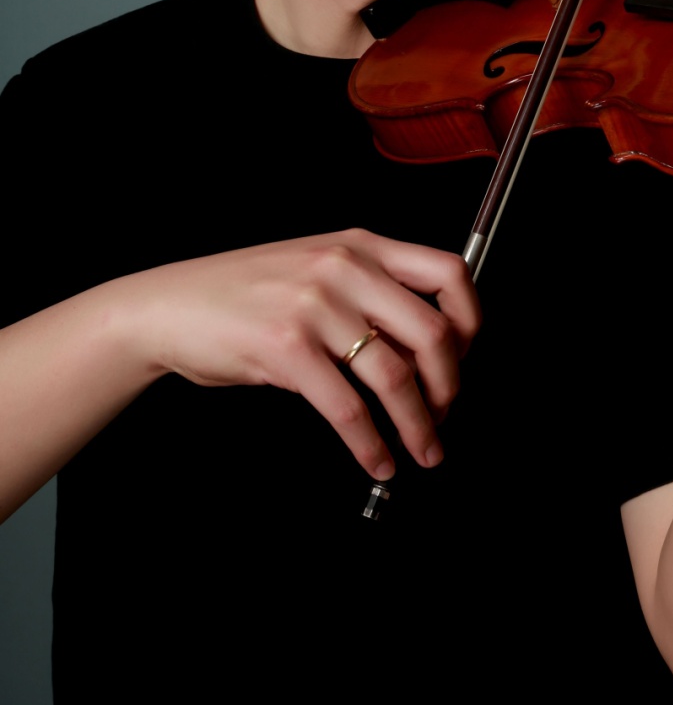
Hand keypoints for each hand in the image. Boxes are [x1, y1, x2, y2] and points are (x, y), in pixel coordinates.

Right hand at [115, 229, 479, 479]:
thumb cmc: (244, 294)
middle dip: (450, 387)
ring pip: (395, 375)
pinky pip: (348, 407)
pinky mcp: (286, 348)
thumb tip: (428, 353)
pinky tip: (376, 460)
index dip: (472, 322)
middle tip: (445, 417)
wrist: (169, 307)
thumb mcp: (317, 273)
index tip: (467, 360)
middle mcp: (345, 267)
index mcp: (361, 245)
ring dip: (418, 425)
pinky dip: (370, 443)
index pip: (449, 271)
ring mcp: (315, 305)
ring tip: (422, 451)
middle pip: (434, 332)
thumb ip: (370, 297)